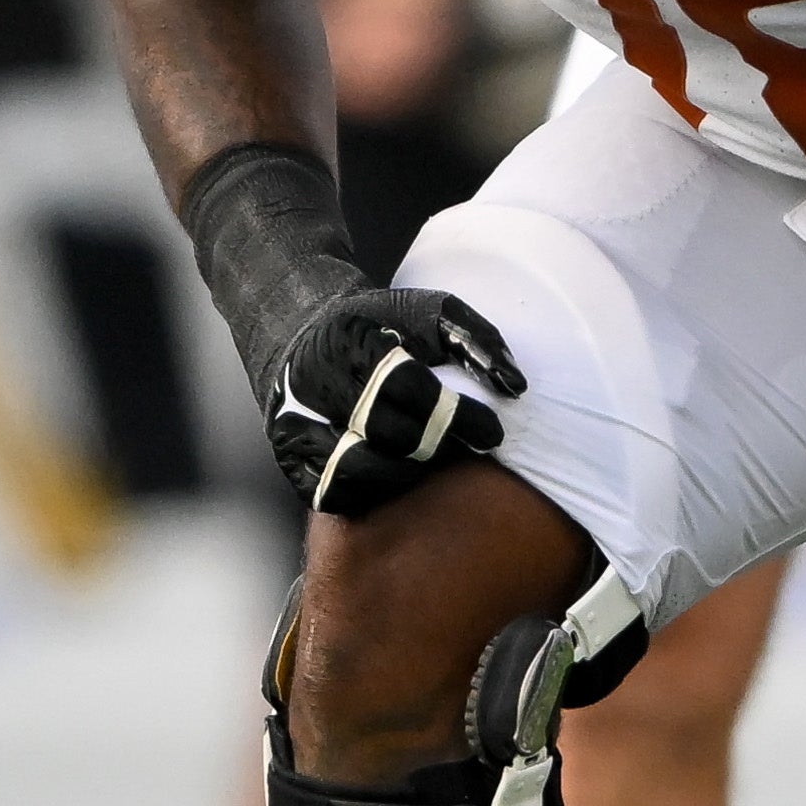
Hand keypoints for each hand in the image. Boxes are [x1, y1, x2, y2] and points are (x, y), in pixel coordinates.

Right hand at [266, 287, 519, 515]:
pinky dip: (370, 493)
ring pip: (357, 471)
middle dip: (437, 447)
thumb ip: (474, 340)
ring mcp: (296, 425)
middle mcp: (314, 384)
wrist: (305, 338)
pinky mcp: (290, 460)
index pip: (409, 388)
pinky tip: (395, 477)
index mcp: (349, 341)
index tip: (494, 432)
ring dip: (406, 475)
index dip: (459, 417)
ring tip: (430, 463)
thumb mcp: (428, 311)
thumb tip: (515, 386)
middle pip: (388, 434)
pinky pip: (332, 494)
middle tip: (464, 451)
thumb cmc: (382, 326)